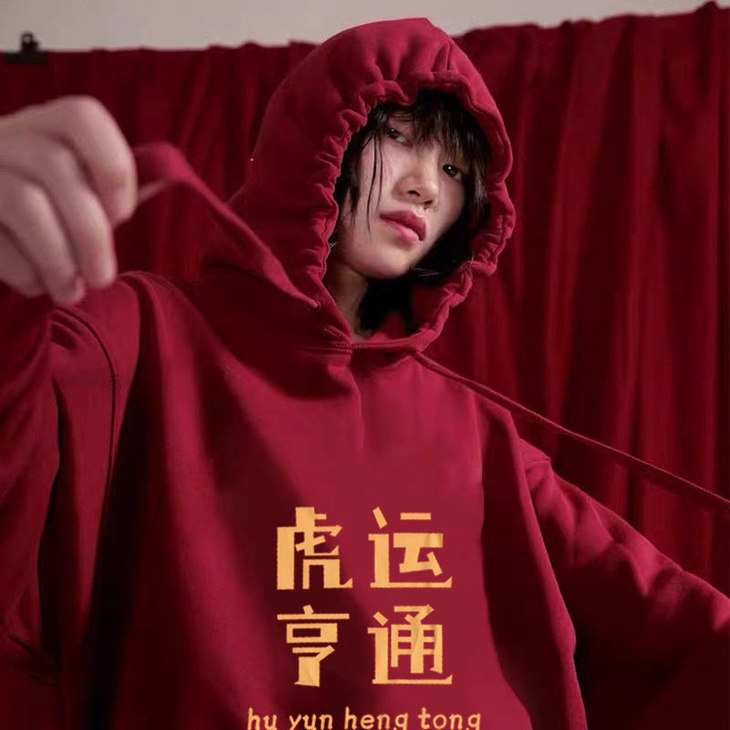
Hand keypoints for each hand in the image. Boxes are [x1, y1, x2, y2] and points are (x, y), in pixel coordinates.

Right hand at [0, 96, 141, 303]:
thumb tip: (164, 181)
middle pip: (57, 167)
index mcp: (44, 126)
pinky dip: (24, 271)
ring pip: (26, 204)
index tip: (124, 215)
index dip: (112, 165)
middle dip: (91, 235)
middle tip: (103, 278)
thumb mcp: (76, 190)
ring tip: (71, 292)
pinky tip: (35, 285)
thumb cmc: (42, 214)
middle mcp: (4, 136)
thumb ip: (112, 185)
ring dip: (60, 260)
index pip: (81, 116)